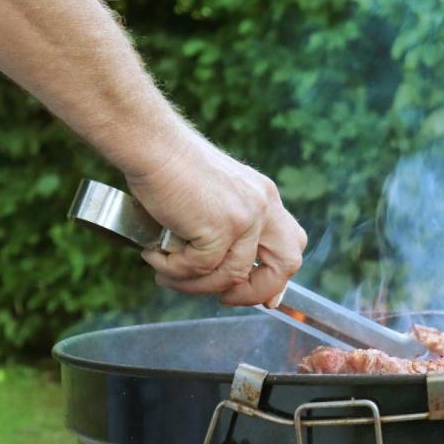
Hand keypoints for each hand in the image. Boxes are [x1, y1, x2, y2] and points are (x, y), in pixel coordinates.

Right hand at [126, 127, 307, 305]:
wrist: (151, 144)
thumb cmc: (171, 167)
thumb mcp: (215, 195)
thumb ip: (228, 225)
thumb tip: (227, 272)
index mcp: (264, 197)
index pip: (292, 244)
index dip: (280, 277)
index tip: (265, 298)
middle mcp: (263, 206)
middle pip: (286, 264)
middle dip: (257, 292)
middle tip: (223, 299)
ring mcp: (245, 217)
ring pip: (230, 276)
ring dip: (194, 284)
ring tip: (164, 273)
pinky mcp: (219, 226)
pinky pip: (199, 268)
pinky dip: (173, 269)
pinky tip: (153, 255)